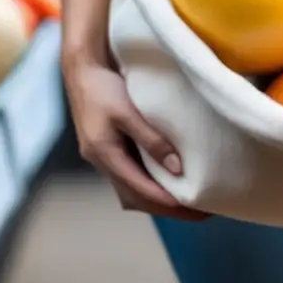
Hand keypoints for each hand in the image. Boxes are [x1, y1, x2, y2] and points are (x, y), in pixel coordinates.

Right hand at [64, 58, 207, 220]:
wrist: (82, 68)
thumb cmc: (104, 86)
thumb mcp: (128, 111)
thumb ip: (152, 139)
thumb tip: (177, 169)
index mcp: (104, 154)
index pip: (140, 190)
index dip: (167, 203)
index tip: (195, 209)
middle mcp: (102, 161)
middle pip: (136, 198)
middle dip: (167, 209)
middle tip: (200, 214)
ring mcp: (104, 157)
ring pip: (132, 190)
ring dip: (158, 200)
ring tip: (188, 204)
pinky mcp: (108, 148)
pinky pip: (131, 176)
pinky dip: (150, 185)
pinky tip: (168, 183)